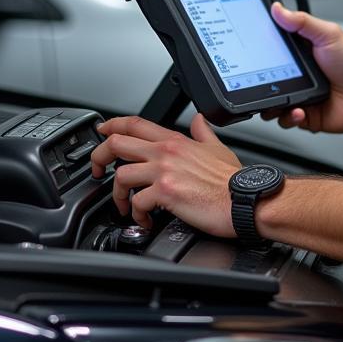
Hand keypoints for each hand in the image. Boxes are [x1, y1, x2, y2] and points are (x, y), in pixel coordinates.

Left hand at [89, 113, 239, 235]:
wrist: (244, 199)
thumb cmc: (233, 180)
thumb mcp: (218, 148)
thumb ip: (203, 133)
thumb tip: (199, 120)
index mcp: (176, 141)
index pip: (135, 124)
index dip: (112, 125)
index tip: (102, 131)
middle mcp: (166, 153)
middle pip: (116, 143)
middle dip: (99, 157)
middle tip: (98, 172)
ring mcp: (165, 172)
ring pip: (121, 175)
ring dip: (117, 194)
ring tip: (125, 206)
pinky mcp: (166, 193)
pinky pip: (137, 203)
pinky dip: (136, 215)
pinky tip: (145, 220)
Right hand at [266, 2, 342, 133]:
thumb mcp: (328, 34)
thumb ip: (302, 22)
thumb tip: (278, 9)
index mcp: (299, 55)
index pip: (270, 53)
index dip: (259, 55)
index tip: (252, 55)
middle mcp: (296, 76)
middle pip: (266, 81)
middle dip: (260, 85)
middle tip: (263, 84)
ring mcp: (300, 97)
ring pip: (272, 104)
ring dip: (271, 105)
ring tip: (281, 101)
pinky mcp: (306, 116)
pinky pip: (287, 121)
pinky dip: (289, 118)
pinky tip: (298, 111)